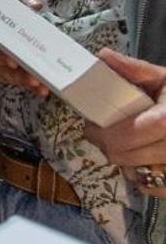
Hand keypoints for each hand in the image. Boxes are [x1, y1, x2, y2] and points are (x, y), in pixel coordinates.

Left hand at [85, 50, 165, 197]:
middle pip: (124, 157)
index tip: (92, 126)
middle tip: (103, 135)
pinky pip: (152, 187)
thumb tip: (103, 57)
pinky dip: (142, 176)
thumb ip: (136, 70)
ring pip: (135, 173)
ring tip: (126, 145)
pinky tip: (145, 159)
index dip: (105, 134)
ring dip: (125, 161)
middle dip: (108, 146)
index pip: (126, 135)